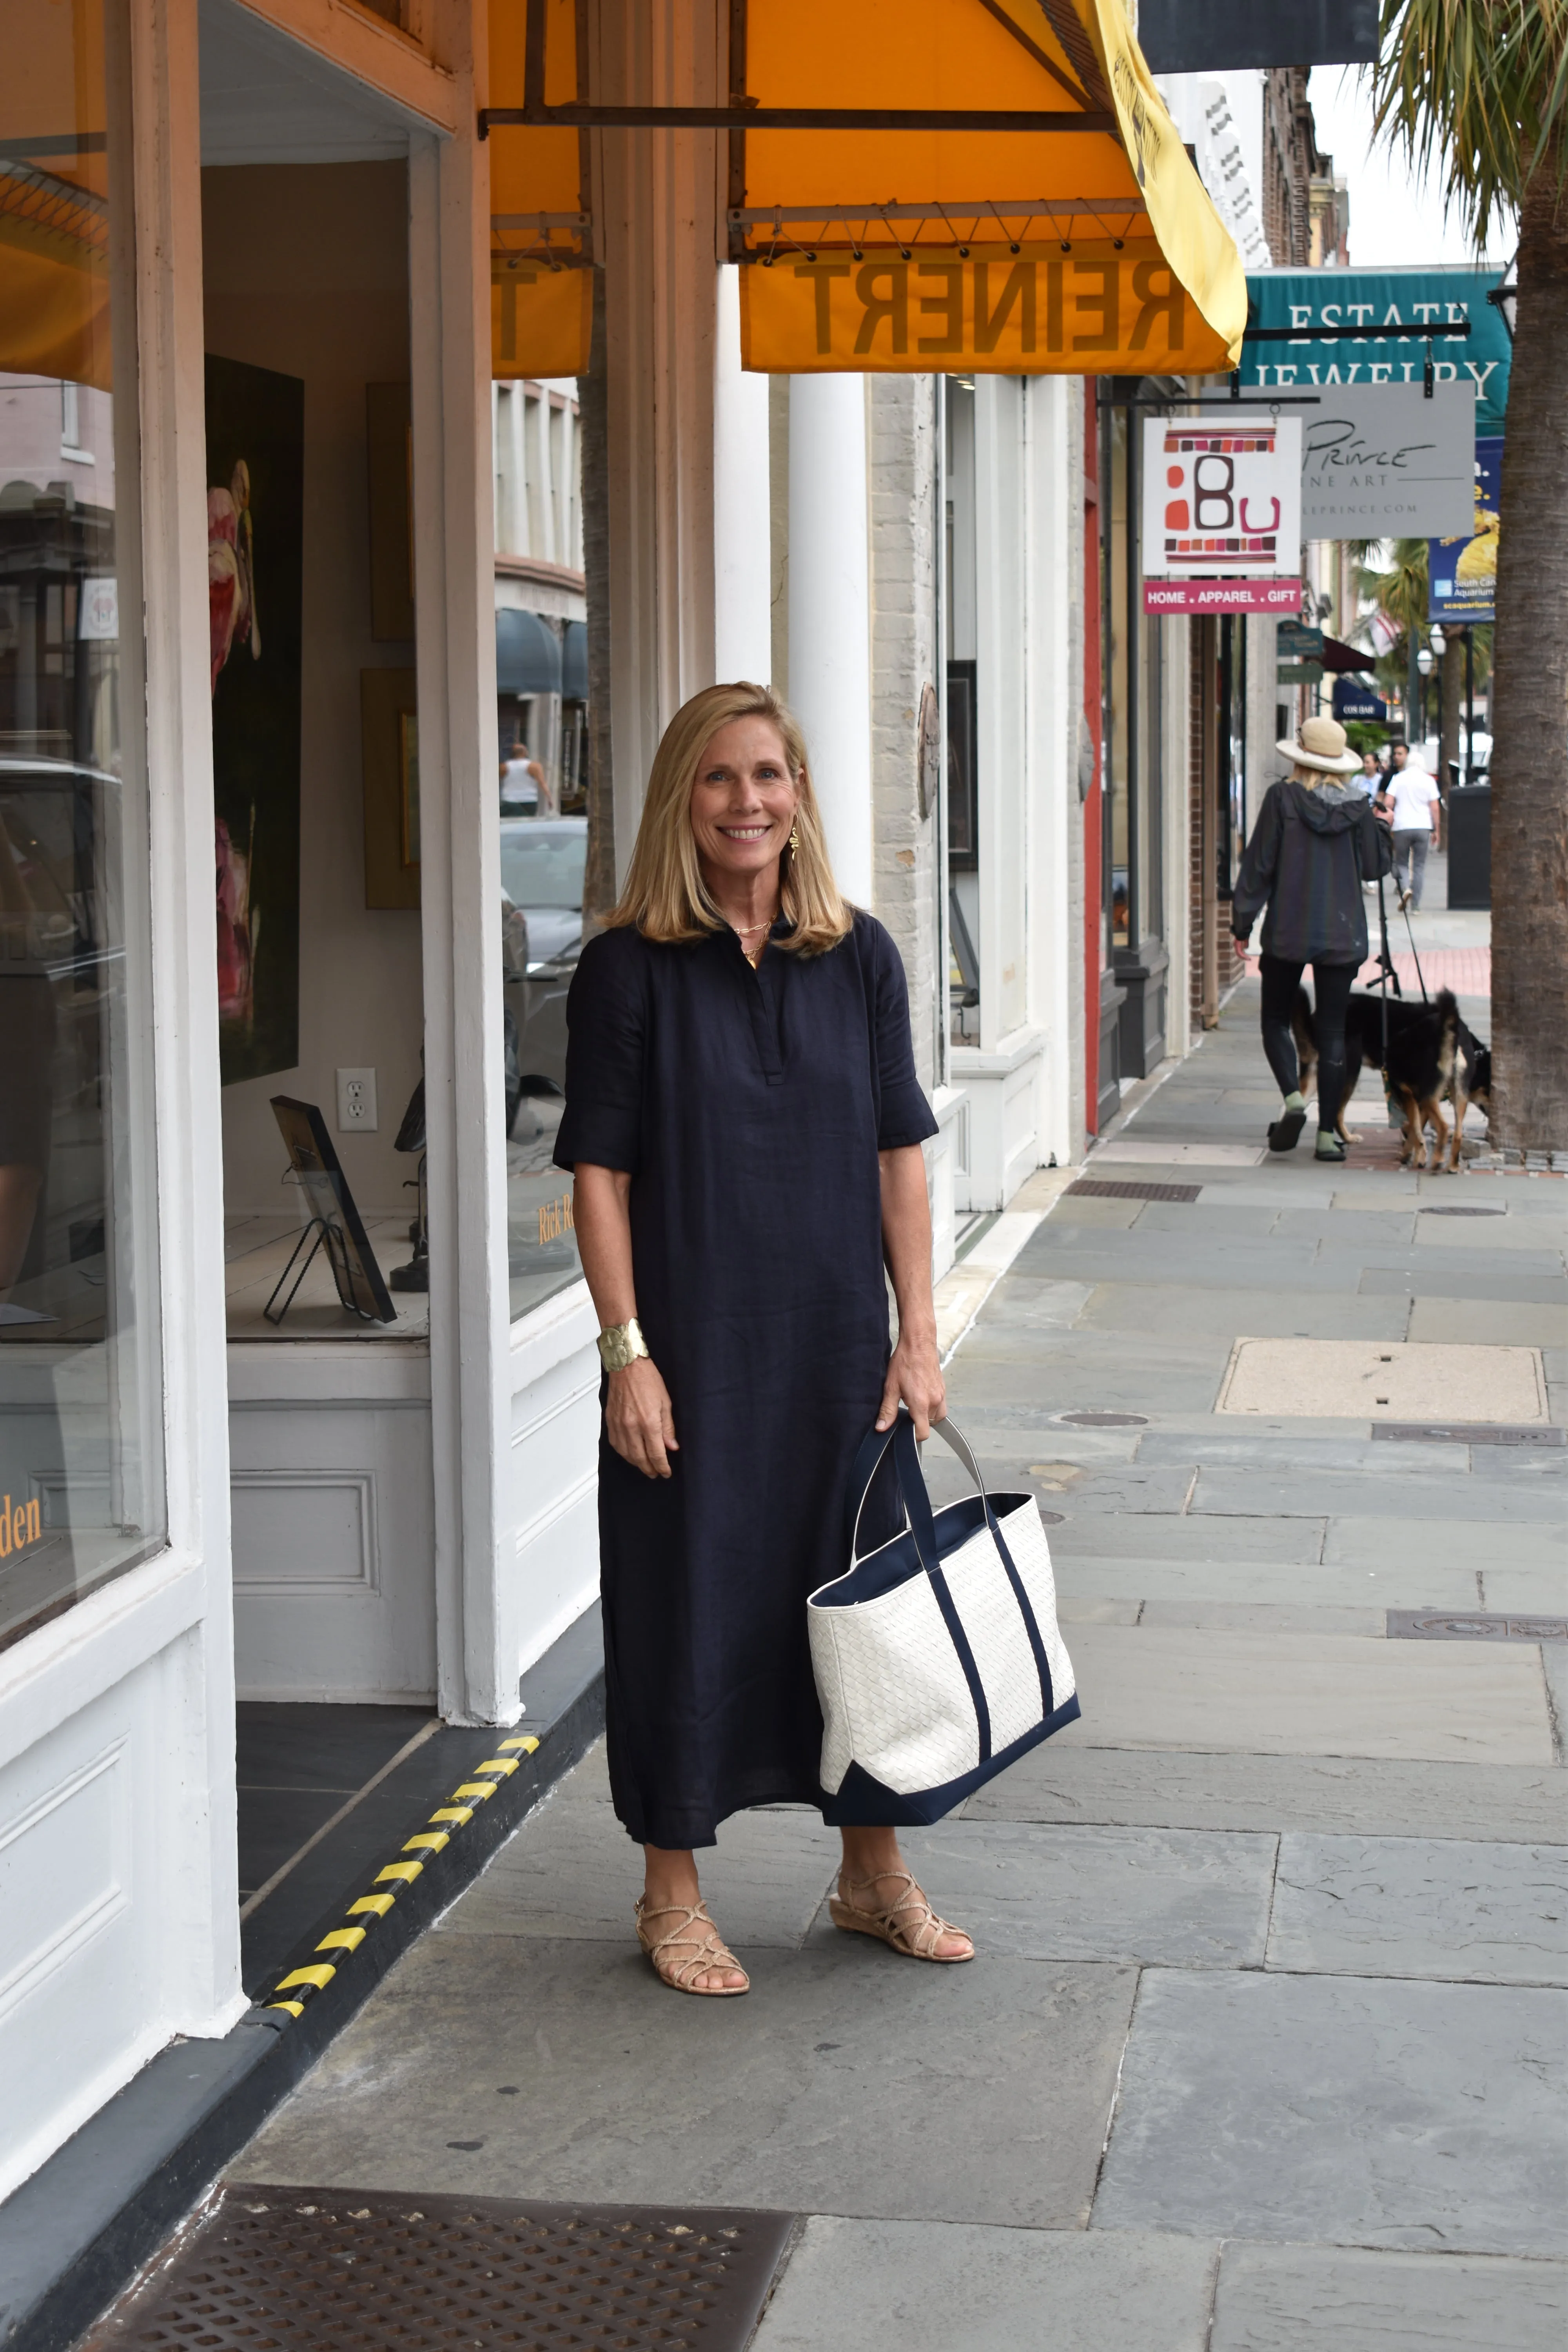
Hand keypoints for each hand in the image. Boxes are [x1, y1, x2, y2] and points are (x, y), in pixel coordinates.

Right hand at [606, 1357, 678, 1477]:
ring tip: (645, 1466)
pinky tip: (630, 1454)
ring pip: (626, 1454)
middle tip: (656, 1473)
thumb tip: (672, 1447)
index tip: (666, 1472)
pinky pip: (615, 1444)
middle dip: (649, 1469)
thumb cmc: (647, 1379)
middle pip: (640, 1458)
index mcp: (648, 1422)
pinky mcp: (610, 1421)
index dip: (662, 1466)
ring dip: (637, 1464)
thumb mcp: (665, 1402)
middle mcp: (632, 1426)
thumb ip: (668, 1428)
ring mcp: (619, 1425)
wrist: (626, 1365)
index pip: (656, 1453)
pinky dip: (624, 1453)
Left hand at [876, 1327, 945, 1438]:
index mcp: (921, 1403)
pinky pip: (940, 1406)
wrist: (918, 1343)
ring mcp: (941, 1395)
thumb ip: (887, 1410)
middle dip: (918, 1423)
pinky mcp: (943, 1389)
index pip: (923, 1433)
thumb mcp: (891, 1387)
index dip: (913, 1436)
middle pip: (929, 1425)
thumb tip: (882, 1427)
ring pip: (936, 1416)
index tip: (904, 1431)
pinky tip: (920, 1395)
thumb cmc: (905, 1361)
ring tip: (913, 1404)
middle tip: (905, 1412)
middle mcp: (934, 1401)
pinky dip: (931, 1406)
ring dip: (926, 1416)